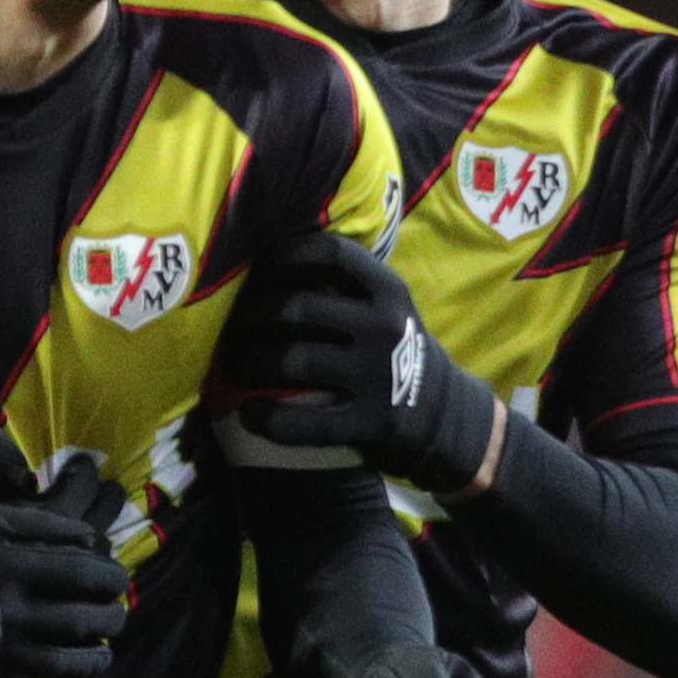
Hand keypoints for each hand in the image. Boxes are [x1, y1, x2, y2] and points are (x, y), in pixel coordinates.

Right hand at [0, 500, 129, 677]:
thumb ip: (37, 526)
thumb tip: (94, 538)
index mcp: (6, 565)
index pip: (86, 576)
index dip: (112, 580)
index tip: (117, 581)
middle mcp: (2, 612)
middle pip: (85, 622)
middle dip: (113, 619)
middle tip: (116, 617)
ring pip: (68, 667)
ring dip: (95, 661)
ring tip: (99, 655)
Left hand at [224, 234, 499, 496]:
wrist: (445, 415)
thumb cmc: (397, 352)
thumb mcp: (387, 307)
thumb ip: (345, 286)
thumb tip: (265, 263)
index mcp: (388, 291)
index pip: (330, 253)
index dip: (284, 256)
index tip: (255, 269)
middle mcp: (384, 327)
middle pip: (296, 307)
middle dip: (250, 317)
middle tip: (232, 330)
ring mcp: (378, 377)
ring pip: (293, 360)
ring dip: (249, 363)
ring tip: (234, 367)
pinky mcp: (370, 424)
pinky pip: (303, 422)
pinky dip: (266, 418)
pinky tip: (249, 414)